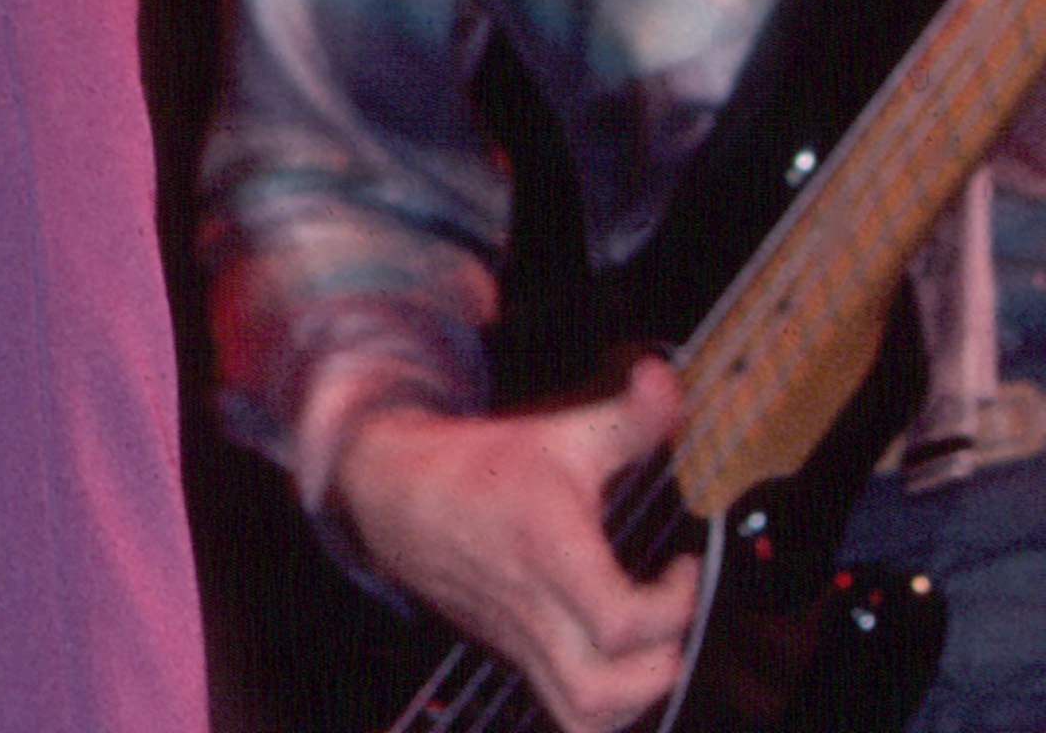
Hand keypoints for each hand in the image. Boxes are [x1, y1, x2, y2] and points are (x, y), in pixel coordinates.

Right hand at [336, 368, 698, 731]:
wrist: (398, 492)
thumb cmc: (481, 466)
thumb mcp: (558, 434)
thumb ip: (624, 418)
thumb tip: (667, 380)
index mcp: (545, 550)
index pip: (618, 618)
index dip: (673, 604)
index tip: (681, 564)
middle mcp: (532, 608)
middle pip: (600, 691)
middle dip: (658, 668)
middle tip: (671, 618)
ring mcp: (520, 642)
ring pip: (582, 714)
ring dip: (635, 698)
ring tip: (653, 651)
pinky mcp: (514, 657)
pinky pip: (565, 714)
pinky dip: (604, 709)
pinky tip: (622, 671)